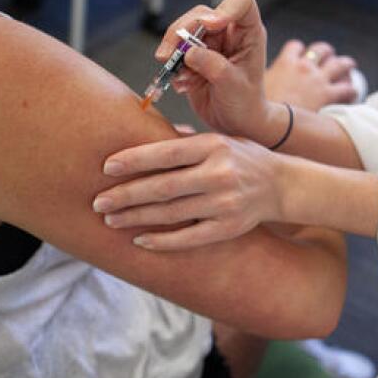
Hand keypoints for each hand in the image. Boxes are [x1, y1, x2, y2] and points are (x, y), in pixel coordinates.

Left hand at [93, 133, 283, 250]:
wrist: (281, 185)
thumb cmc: (238, 157)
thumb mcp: (216, 139)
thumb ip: (181, 142)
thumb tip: (134, 136)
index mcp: (213, 146)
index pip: (165, 153)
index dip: (133, 161)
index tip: (106, 167)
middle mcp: (219, 174)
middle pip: (163, 188)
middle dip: (125, 196)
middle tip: (97, 202)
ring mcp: (224, 204)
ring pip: (171, 214)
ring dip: (136, 218)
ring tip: (110, 220)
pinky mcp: (228, 229)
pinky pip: (189, 238)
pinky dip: (162, 241)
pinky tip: (139, 240)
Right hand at [158, 0, 281, 144]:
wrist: (236, 124)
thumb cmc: (245, 104)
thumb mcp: (233, 86)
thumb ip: (214, 66)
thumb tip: (189, 52)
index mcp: (248, 33)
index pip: (241, 2)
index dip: (224, 9)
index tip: (211, 26)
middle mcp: (228, 32)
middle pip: (200, 15)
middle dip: (181, 32)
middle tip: (168, 56)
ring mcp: (210, 43)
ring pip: (183, 30)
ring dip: (173, 51)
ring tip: (176, 75)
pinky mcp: (194, 55)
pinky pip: (176, 51)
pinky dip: (173, 66)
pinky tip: (183, 85)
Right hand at [264, 40, 357, 111]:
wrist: (270, 128)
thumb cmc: (259, 113)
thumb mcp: (255, 90)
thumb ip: (261, 83)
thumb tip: (257, 87)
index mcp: (284, 63)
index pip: (296, 47)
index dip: (300, 51)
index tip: (301, 56)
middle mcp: (303, 67)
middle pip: (320, 50)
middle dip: (326, 53)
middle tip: (329, 58)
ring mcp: (318, 80)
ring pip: (340, 64)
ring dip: (345, 65)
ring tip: (348, 68)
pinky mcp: (329, 96)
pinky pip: (348, 89)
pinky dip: (351, 91)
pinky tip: (352, 95)